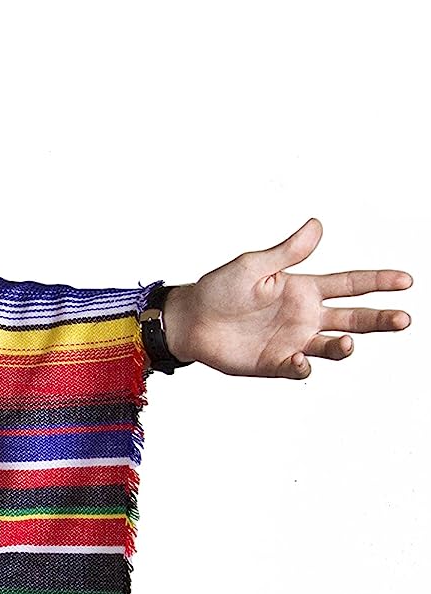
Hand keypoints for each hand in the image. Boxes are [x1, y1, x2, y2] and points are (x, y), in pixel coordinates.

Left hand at [161, 218, 411, 377]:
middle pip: (353, 318)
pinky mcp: (274, 363)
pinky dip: (303, 367)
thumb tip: (316, 225)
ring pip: (331, 346)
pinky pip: (297, 368)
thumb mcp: (253, 265)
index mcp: (304, 289)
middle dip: (380, 319)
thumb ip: (287, 251)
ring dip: (343, 346)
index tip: (406, 280)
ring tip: (347, 343)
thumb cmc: (219, 289)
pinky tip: (300, 361)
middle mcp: (305, 316)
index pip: (350, 284)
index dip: (379, 282)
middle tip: (404, 319)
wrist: (188, 320)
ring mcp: (292, 341)